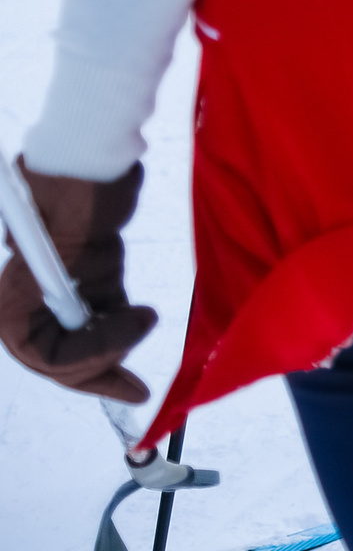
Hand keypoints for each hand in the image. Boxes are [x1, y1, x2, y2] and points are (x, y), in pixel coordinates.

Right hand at [0, 161, 156, 401]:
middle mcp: (31, 303)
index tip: (128, 333)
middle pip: (59, 361)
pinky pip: (103, 325)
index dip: (83, 360)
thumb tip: (48, 317)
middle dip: (98, 371)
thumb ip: (44, 274)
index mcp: (9, 300)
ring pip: (83, 349)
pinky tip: (140, 324)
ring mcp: (63, 297)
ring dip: (113, 353)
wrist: (94, 161)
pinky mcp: (93, 286)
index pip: (39, 353)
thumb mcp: (51, 231)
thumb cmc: (69, 188)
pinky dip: (121, 333)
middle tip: (136, 388)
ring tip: (141, 330)